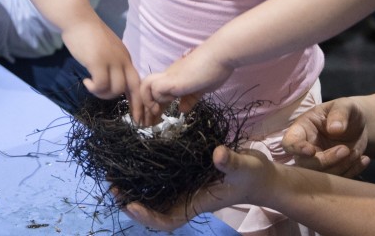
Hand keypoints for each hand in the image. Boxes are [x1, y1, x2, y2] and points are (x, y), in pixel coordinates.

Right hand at [61, 18, 140, 107]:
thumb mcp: (106, 49)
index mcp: (125, 57)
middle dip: (137, 107)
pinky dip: (93, 88)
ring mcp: (111, 60)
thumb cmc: (88, 33)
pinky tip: (85, 81)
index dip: (140, 99)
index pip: (137, 81)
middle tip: (133, 120)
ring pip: (116, 89)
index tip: (139, 115)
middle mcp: (122, 59)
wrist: (77, 19)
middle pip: (134, 88)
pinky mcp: (98, 62)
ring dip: (103, 94)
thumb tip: (109, 81)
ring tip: (92, 87)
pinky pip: (101, 85)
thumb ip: (111, 63)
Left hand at [122, 146, 271, 230]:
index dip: (148, 217)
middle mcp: (187, 196)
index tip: (131, 204)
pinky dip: (148, 171)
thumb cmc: (254, 176)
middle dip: (133, 201)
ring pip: (156, 193)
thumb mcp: (246, 168)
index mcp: (196, 203)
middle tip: (112, 185)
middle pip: (155, 208)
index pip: (168, 220)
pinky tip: (136, 157)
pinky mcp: (187, 173)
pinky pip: (163, 177)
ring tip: (115, 172)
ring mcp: (186, 186)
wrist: (261, 175)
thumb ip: (232, 163)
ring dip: (136, 185)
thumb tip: (218, 154)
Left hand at [138, 44, 233, 125]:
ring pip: (145, 86)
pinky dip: (159, 98)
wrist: (220, 55)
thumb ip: (190, 98)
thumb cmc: (214, 70)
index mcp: (174, 79)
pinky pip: (156, 89)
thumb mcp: (201, 88)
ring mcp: (169, 77)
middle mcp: (168, 76)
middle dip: (145, 108)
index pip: (157, 94)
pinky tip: (170, 102)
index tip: (154, 122)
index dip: (153, 108)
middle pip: (145, 89)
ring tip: (157, 112)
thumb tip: (182, 109)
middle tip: (149, 124)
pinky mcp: (173, 80)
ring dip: (148, 101)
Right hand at [282, 98, 369, 177]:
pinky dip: (353, 171)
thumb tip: (334, 129)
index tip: (311, 151)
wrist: (359, 124)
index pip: (290, 143)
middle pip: (305, 164)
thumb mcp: (344, 106)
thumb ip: (339, 114)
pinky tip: (364, 159)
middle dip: (326, 160)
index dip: (297, 149)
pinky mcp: (333, 171)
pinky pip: (340, 179)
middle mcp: (307, 148)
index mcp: (302, 129)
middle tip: (345, 149)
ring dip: (342, 166)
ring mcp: (319, 162)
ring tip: (356, 152)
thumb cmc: (345, 111)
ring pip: (323, 175)